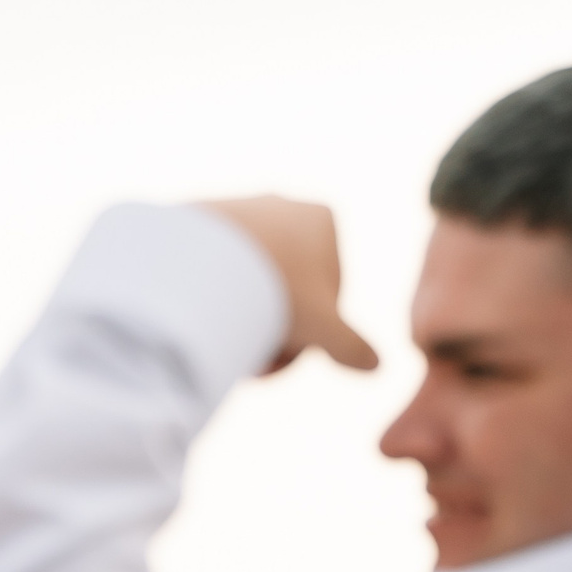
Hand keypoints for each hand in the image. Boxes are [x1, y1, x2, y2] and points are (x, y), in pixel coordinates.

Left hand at [195, 196, 376, 373]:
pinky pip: (215, 267)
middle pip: (287, 288)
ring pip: (250, 281)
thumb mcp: (322, 328)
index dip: (307, 341)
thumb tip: (374, 365)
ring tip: (221, 346)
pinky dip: (213, 296)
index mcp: (324, 221)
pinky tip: (199, 322)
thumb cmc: (274, 291)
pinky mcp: (201, 218)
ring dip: (241, 319)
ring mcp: (240, 208)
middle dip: (272, 332)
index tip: (274, 365)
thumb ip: (351, 347)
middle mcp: (284, 206)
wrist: (197, 261)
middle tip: (247, 365)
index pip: (328, 297)